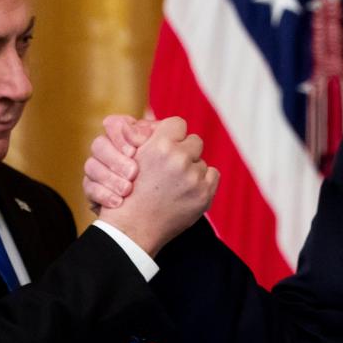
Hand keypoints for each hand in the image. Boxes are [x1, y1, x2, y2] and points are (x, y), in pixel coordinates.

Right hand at [83, 115, 154, 210]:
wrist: (146, 213)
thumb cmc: (160, 177)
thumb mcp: (162, 154)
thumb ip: (156, 138)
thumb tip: (149, 126)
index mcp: (123, 135)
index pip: (114, 124)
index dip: (122, 135)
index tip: (136, 149)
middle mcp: (106, 148)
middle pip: (99, 144)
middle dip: (117, 159)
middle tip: (134, 173)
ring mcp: (96, 169)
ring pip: (90, 165)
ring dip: (110, 178)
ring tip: (127, 190)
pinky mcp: (91, 188)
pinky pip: (88, 187)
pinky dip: (103, 195)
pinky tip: (117, 202)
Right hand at [94, 116, 218, 255]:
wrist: (133, 228)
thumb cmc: (129, 191)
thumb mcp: (130, 157)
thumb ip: (144, 135)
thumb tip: (150, 114)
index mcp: (160, 145)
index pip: (177, 123)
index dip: (172, 133)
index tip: (167, 143)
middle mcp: (179, 159)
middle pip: (194, 141)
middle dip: (184, 151)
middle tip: (172, 165)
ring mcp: (193, 177)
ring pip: (201, 161)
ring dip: (191, 168)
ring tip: (175, 183)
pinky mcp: (204, 194)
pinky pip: (212, 175)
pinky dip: (203, 182)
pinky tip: (186, 191)